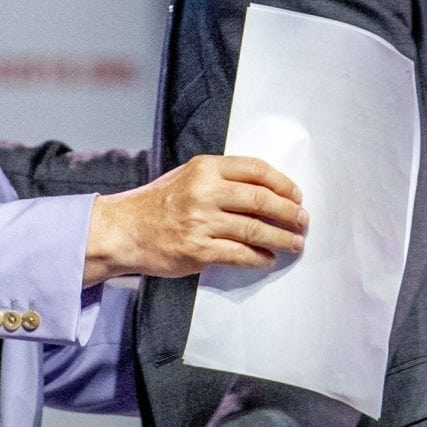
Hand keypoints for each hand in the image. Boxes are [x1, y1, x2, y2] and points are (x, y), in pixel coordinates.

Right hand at [84, 154, 305, 285]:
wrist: (124, 231)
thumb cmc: (156, 204)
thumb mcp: (187, 176)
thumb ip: (221, 178)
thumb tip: (264, 191)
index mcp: (205, 168)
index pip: (255, 170)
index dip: (283, 183)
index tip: (296, 195)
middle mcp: (205, 192)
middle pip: (261, 200)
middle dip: (289, 212)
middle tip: (303, 221)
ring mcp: (201, 222)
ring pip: (255, 230)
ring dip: (281, 237)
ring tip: (295, 242)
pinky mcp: (198, 251)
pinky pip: (239, 254)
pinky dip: (259, 258)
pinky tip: (268, 258)